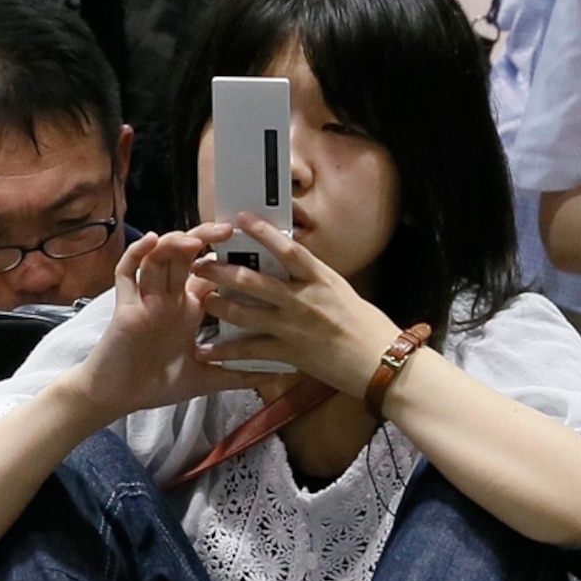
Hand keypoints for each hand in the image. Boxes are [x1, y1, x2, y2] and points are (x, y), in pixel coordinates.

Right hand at [66, 230, 251, 418]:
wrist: (118, 397)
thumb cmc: (155, 385)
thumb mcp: (205, 379)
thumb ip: (237, 376)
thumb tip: (275, 375)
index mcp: (188, 310)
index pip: (209, 275)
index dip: (227, 260)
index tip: (251, 248)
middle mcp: (168, 298)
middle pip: (186, 256)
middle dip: (204, 238)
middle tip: (228, 229)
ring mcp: (146, 298)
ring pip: (158, 258)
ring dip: (174, 242)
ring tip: (194, 238)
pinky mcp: (125, 305)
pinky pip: (127, 273)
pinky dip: (136, 254)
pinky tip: (150, 240)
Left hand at [193, 215, 401, 394]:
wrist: (379, 362)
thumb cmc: (365, 325)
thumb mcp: (340, 290)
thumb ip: (313, 278)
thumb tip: (290, 263)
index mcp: (319, 278)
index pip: (287, 248)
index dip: (262, 232)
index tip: (241, 219)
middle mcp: (303, 299)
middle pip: (254, 280)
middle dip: (222, 271)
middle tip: (201, 263)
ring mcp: (293, 327)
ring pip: (245, 313)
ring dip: (219, 305)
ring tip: (202, 299)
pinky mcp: (289, 353)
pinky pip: (250, 351)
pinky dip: (226, 352)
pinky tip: (206, 351)